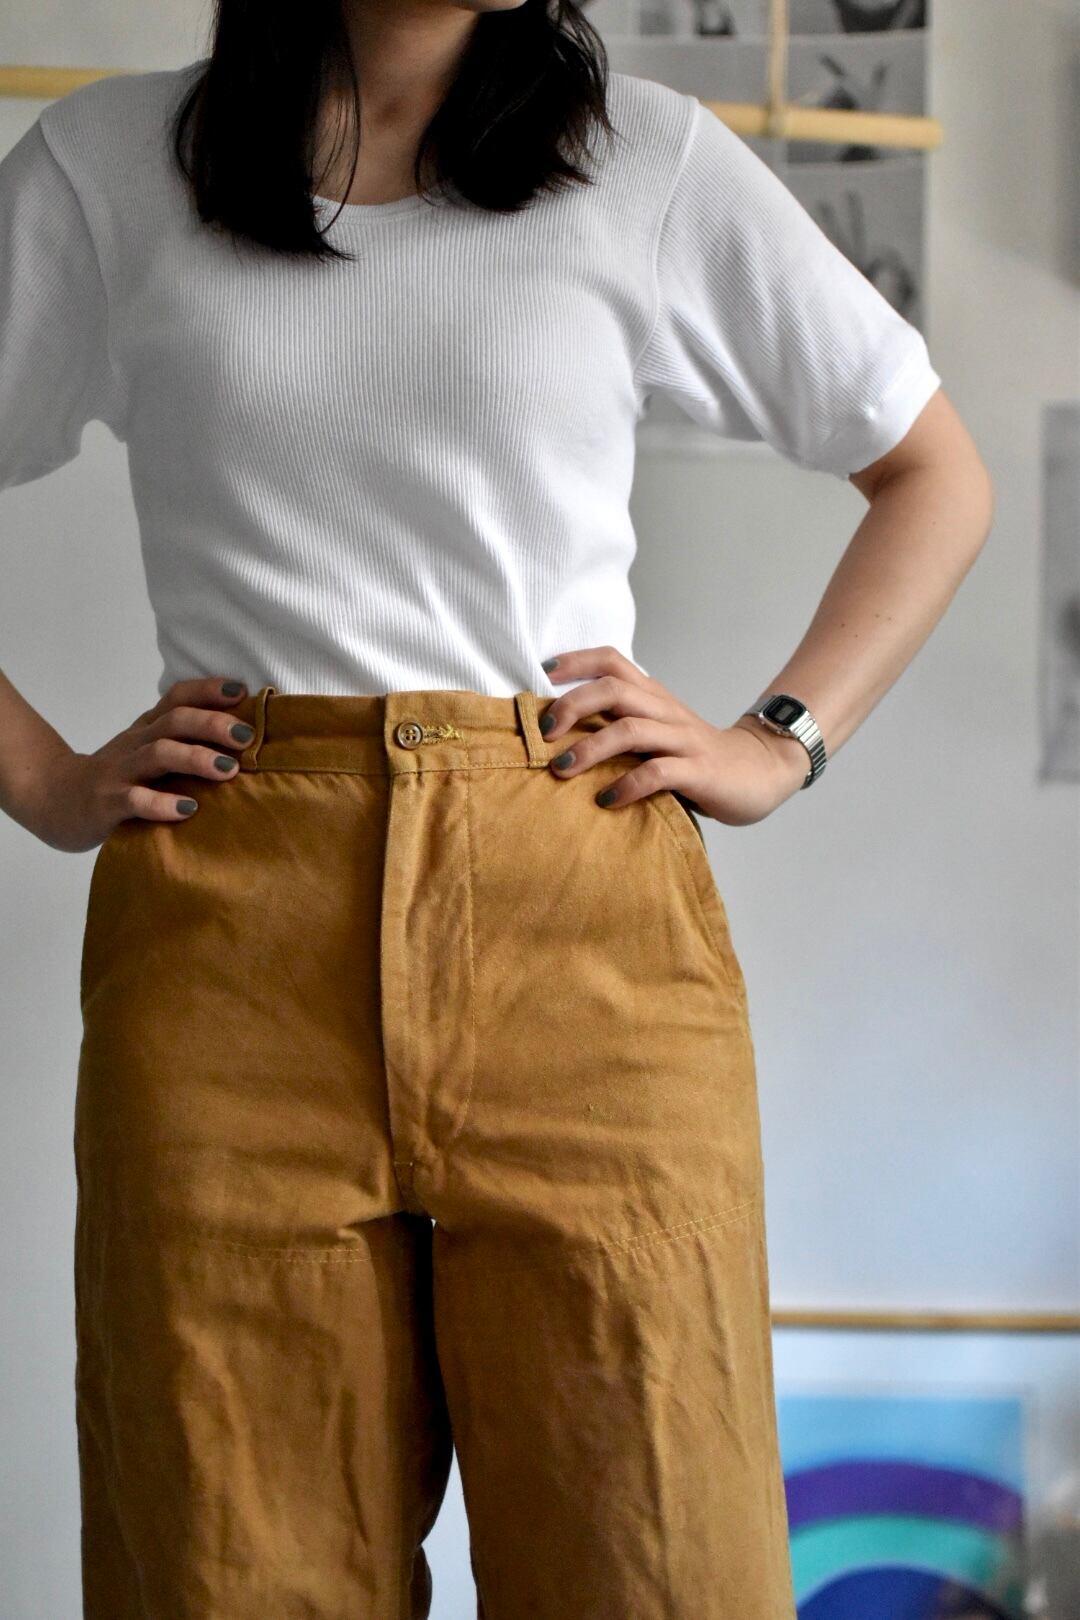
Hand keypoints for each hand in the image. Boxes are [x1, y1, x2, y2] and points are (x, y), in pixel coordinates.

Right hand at [24, 677, 254, 852]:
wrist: (55, 800)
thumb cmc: (116, 777)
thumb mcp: (146, 751)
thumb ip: (182, 742)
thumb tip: (241, 736)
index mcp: (147, 729)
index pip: (176, 698)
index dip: (208, 690)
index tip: (241, 692)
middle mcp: (135, 744)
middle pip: (174, 722)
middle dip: (212, 724)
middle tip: (246, 736)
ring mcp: (120, 772)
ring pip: (157, 755)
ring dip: (195, 758)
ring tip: (227, 769)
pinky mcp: (107, 804)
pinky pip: (135, 800)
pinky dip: (162, 804)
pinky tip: (188, 810)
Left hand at [540, 647, 809, 826]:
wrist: (761, 769)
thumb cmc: (697, 755)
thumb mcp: (658, 731)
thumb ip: (621, 725)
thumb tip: (562, 733)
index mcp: (654, 697)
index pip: (613, 661)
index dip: (577, 661)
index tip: (542, 674)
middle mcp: (665, 711)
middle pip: (614, 690)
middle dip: (573, 705)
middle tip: (544, 732)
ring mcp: (683, 741)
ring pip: (631, 730)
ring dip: (590, 748)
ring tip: (560, 768)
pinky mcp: (698, 771)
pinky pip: (658, 773)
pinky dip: (627, 785)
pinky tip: (606, 800)